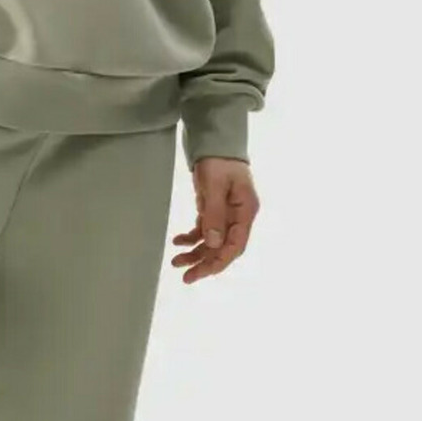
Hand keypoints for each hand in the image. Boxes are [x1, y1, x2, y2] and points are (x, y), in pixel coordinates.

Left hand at [171, 157, 259, 281]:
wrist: (215, 143)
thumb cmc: (219, 162)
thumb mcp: (215, 186)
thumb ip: (214, 214)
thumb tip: (213, 244)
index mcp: (246, 212)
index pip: (236, 245)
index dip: (219, 262)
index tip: (201, 272)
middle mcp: (238, 217)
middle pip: (223, 248)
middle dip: (205, 263)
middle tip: (185, 277)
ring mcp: (226, 215)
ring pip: (212, 242)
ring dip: (195, 253)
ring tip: (175, 262)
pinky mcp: (214, 210)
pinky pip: (204, 230)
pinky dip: (191, 238)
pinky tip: (177, 241)